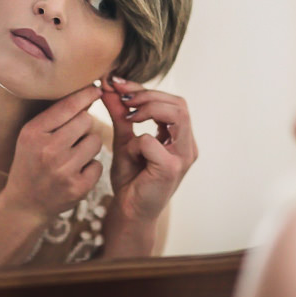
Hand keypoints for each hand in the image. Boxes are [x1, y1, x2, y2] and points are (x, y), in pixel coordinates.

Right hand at [1, 84, 104, 221]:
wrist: (25, 204)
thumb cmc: (31, 162)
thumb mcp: (32, 136)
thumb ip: (56, 115)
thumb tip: (88, 92)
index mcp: (33, 133)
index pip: (68, 106)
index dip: (86, 94)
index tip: (96, 88)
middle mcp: (48, 150)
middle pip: (86, 121)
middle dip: (83, 126)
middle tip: (72, 137)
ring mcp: (63, 171)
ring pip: (95, 141)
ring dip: (89, 146)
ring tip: (72, 155)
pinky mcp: (77, 188)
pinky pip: (98, 164)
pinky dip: (90, 167)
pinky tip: (76, 172)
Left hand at [100, 76, 197, 222]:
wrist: (129, 212)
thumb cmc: (131, 179)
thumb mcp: (124, 140)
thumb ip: (120, 114)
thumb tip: (108, 86)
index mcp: (180, 138)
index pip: (172, 101)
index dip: (145, 88)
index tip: (117, 83)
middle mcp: (187, 146)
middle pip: (179, 103)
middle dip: (148, 95)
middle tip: (122, 97)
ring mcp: (183, 158)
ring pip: (177, 114)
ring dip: (148, 109)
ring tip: (128, 117)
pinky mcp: (171, 169)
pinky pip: (152, 141)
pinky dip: (136, 142)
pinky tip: (129, 153)